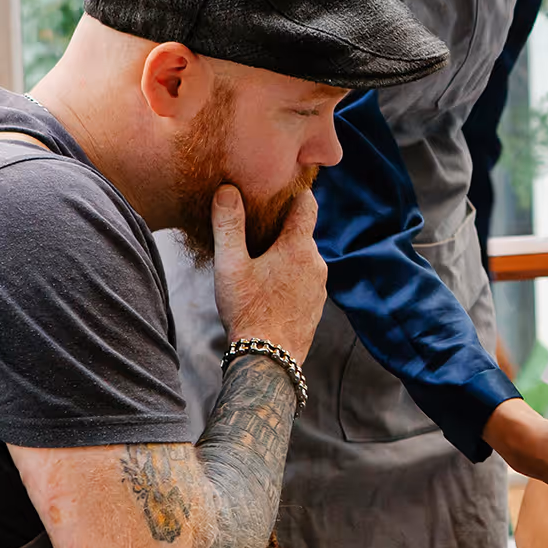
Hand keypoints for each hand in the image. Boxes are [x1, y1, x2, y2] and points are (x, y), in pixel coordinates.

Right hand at [211, 184, 327, 365]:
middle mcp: (316, 263)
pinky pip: (304, 279)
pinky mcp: (317, 304)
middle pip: (301, 232)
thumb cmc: (247, 311)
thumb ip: (228, 225)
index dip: (293, 192)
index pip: (307, 203)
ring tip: (258, 262)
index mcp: (299, 247)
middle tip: (254, 229)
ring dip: (284, 255)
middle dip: (281, 227)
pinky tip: (268, 287)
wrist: (270, 359)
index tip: (277, 188)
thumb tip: (227, 189)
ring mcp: (320, 286)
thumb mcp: (230, 265)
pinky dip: (290, 276)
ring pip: (302, 258)